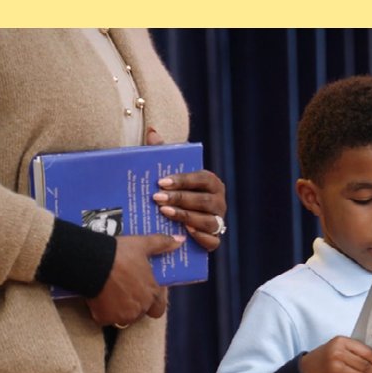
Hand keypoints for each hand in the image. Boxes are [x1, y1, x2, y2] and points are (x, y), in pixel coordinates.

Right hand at [86, 233, 183, 327]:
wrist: (92, 262)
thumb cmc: (120, 254)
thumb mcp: (143, 245)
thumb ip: (162, 244)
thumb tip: (180, 240)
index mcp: (152, 294)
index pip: (158, 308)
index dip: (152, 301)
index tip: (144, 290)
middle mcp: (139, 309)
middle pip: (139, 312)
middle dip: (135, 304)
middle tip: (126, 289)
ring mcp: (121, 315)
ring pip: (123, 317)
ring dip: (120, 309)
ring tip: (112, 293)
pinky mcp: (103, 318)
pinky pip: (105, 318)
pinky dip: (103, 311)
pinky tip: (99, 298)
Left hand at [147, 126, 226, 252]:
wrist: (179, 217)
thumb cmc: (173, 190)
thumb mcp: (168, 171)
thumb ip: (161, 151)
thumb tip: (152, 132)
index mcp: (211, 183)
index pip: (202, 179)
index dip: (183, 180)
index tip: (161, 181)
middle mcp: (219, 201)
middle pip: (204, 201)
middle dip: (180, 199)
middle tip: (157, 197)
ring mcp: (218, 221)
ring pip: (208, 220)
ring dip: (186, 216)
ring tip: (165, 213)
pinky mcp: (214, 239)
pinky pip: (212, 240)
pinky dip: (201, 237)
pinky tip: (185, 233)